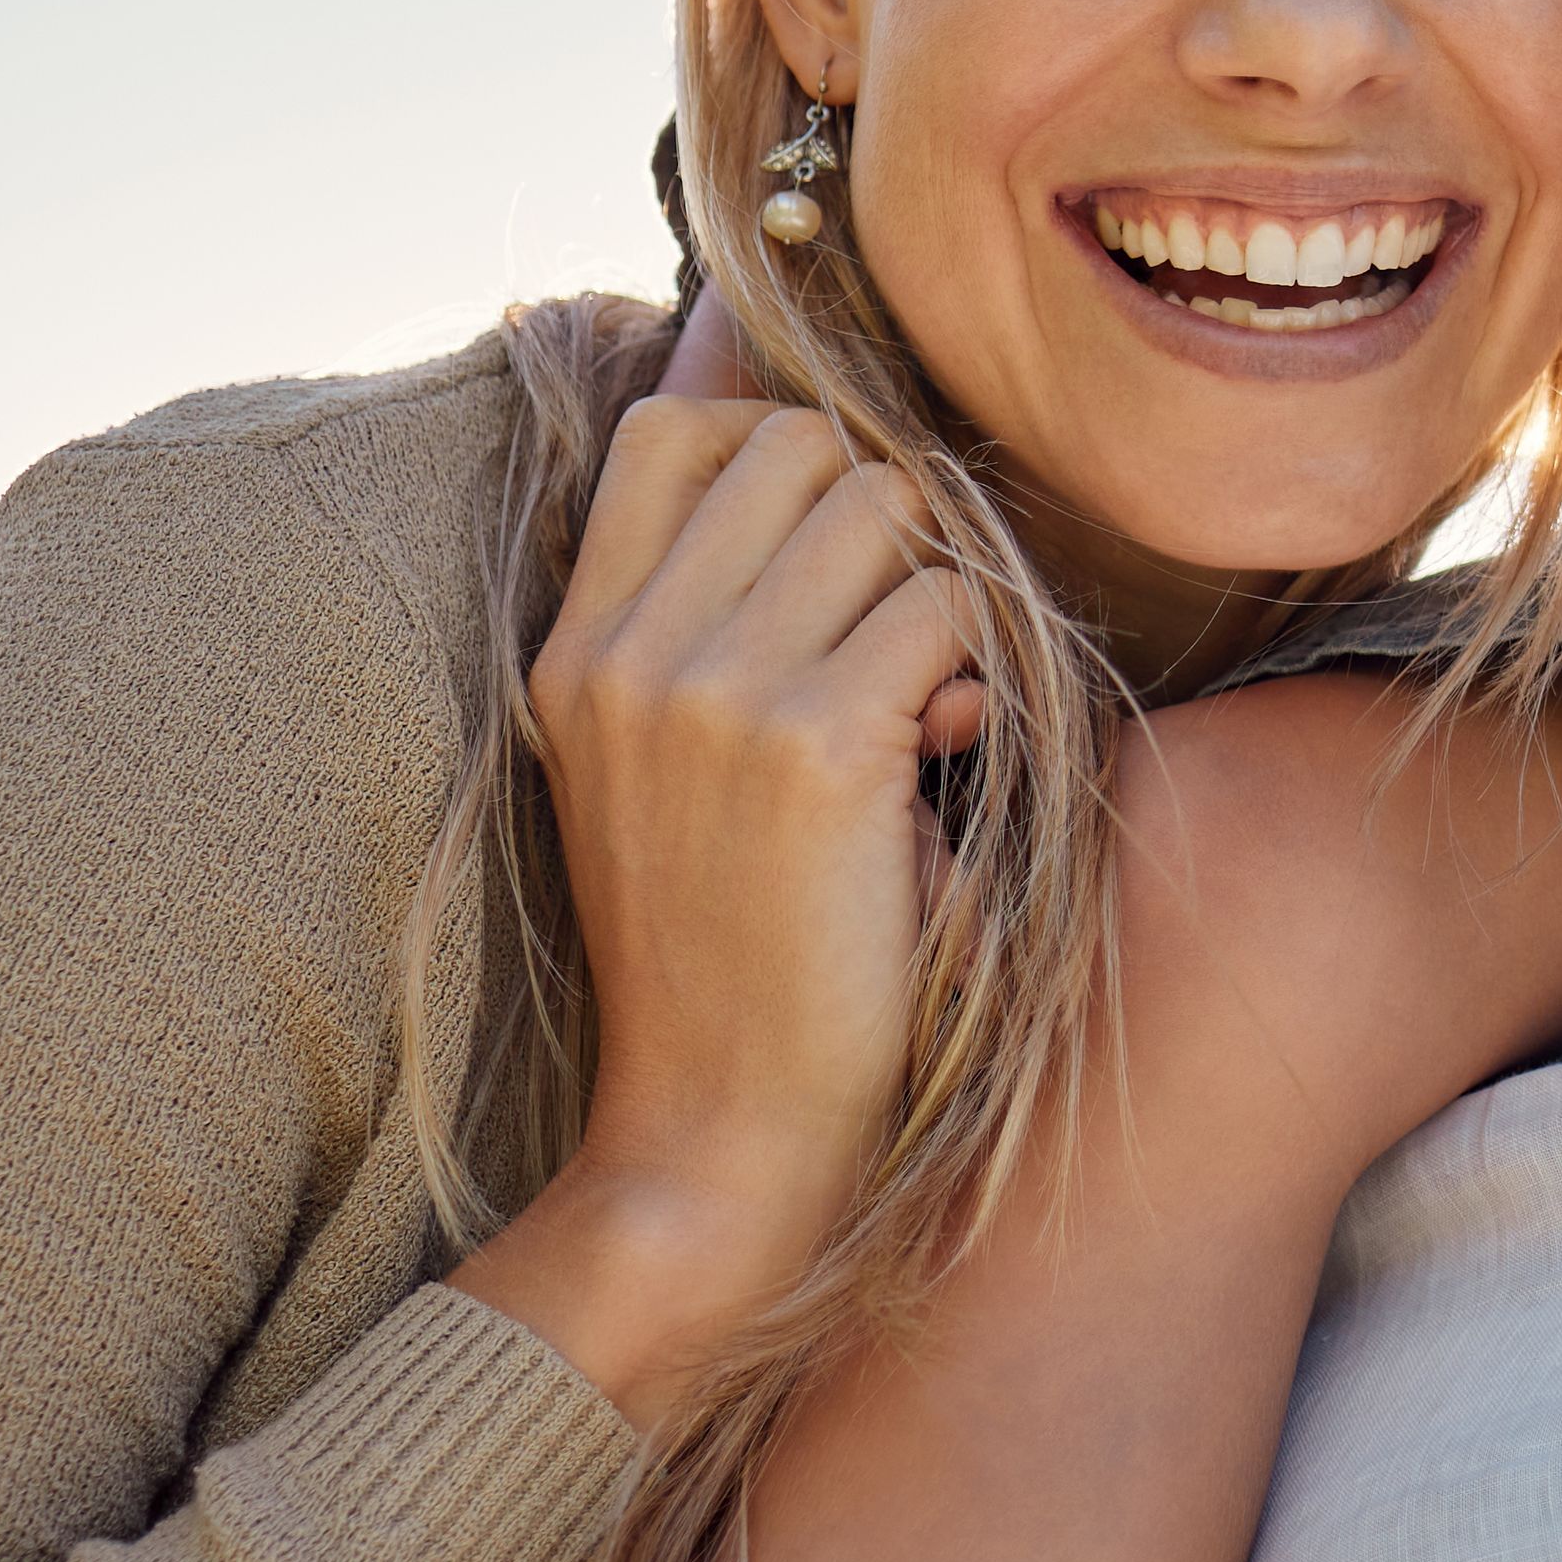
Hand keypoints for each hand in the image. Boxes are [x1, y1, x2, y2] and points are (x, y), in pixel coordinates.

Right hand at [446, 398, 987, 1411]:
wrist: (717, 1134)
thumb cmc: (731, 954)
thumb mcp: (664, 771)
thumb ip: (721, 627)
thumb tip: (863, 480)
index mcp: (575, 649)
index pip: (671, 427)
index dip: (786, 453)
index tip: (842, 557)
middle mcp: (628, 651)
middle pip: (801, 444)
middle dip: (889, 521)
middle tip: (904, 639)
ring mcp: (712, 689)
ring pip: (891, 508)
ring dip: (947, 593)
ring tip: (932, 705)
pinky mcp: (816, 745)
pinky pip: (952, 609)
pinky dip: (987, 668)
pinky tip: (955, 756)